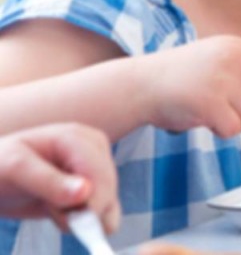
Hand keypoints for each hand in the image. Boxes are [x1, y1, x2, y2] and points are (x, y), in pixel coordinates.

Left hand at [0, 123, 119, 233]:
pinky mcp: (96, 187)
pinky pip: (107, 212)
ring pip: (110, 204)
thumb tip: (85, 192)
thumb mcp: (15, 169)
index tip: (70, 222)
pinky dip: (88, 222)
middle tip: (51, 208)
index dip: (92, 202)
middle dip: (81, 209)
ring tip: (52, 206)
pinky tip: (65, 213)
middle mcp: (93, 151)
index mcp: (78, 138)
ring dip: (83, 216)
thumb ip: (48, 181)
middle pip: (108, 191)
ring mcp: (96, 169)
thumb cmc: (1, 165)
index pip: (100, 174)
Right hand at [140, 36, 240, 137]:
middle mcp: (233, 59)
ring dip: (237, 122)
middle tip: (237, 110)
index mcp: (238, 46)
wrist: (141, 85)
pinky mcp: (210, 103)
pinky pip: (235, 128)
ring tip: (215, 112)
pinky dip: (222, 131)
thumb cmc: (181, 75)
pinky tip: (206, 120)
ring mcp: (222, 80)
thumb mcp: (218, 55)